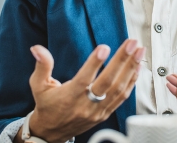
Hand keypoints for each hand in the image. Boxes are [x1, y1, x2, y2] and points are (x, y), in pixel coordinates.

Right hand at [24, 39, 143, 142]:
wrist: (52, 132)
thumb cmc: (47, 105)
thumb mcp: (39, 85)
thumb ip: (42, 65)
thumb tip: (37, 48)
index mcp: (69, 96)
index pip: (84, 79)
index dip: (94, 63)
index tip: (104, 47)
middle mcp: (85, 104)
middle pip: (107, 82)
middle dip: (122, 61)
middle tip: (131, 44)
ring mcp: (98, 110)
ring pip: (118, 89)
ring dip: (131, 68)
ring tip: (139, 51)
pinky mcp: (105, 113)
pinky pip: (122, 97)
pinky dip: (131, 81)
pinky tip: (137, 67)